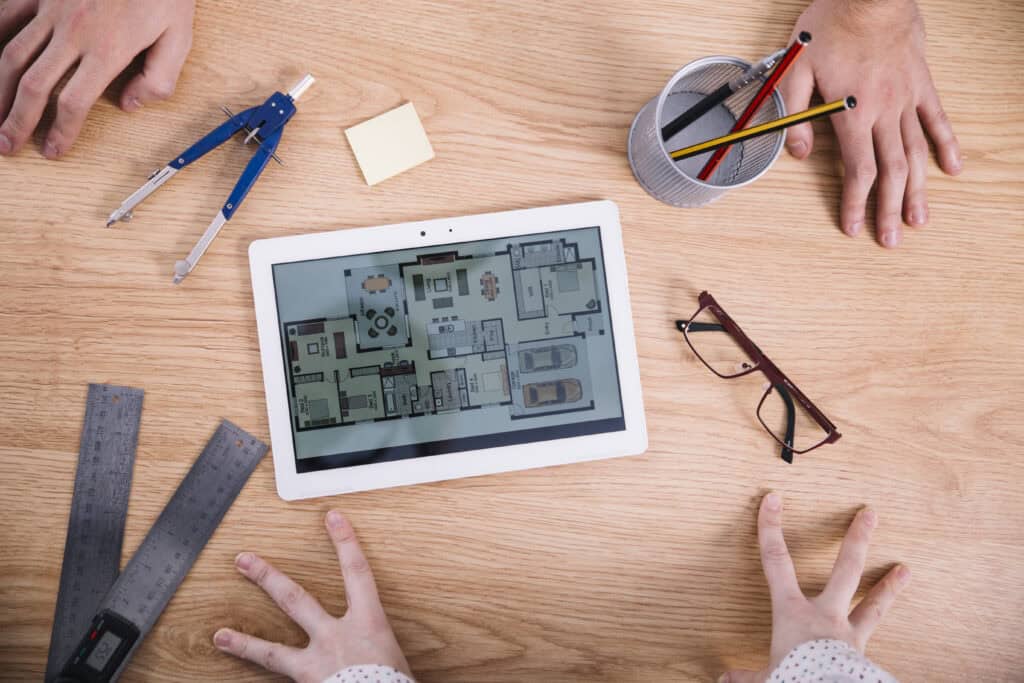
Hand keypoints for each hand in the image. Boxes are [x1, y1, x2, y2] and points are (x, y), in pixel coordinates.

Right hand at [0, 0, 194, 158]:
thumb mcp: (178, 38)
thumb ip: (158, 79)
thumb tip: (129, 106)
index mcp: (107, 50)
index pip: (74, 103)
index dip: (60, 131)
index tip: (53, 150)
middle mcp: (73, 32)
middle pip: (34, 85)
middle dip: (17, 120)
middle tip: (7, 145)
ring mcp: (52, 9)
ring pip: (11, 54)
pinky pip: (7, 14)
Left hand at [214, 511, 412, 682]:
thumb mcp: (397, 659)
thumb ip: (381, 650)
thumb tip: (379, 657)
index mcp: (369, 624)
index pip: (357, 572)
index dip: (345, 542)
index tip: (333, 518)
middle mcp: (337, 636)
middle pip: (296, 599)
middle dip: (268, 578)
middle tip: (245, 560)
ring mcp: (316, 661)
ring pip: (274, 648)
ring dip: (245, 640)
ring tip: (221, 635)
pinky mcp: (304, 682)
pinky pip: (276, 674)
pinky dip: (260, 669)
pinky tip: (241, 664)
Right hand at [720, 493, 909, 682]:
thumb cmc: (793, 679)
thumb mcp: (765, 677)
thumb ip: (748, 675)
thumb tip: (725, 679)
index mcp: (791, 612)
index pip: (775, 561)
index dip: (770, 529)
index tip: (773, 500)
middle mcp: (824, 615)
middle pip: (844, 569)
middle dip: (856, 539)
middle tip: (869, 514)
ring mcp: (848, 633)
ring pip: (872, 604)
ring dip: (888, 586)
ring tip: (905, 569)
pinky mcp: (862, 653)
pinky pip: (873, 639)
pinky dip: (878, 632)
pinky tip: (887, 624)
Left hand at [780, 0, 961, 246]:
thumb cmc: (830, 27)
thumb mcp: (795, 69)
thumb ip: (795, 113)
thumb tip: (795, 153)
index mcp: (852, 114)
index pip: (857, 170)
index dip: (856, 203)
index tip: (854, 228)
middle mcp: (884, 112)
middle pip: (890, 171)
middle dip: (888, 209)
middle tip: (890, 241)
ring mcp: (907, 99)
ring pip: (916, 153)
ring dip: (917, 190)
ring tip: (919, 221)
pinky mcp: (921, 84)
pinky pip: (937, 119)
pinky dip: (946, 145)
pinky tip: (952, 170)